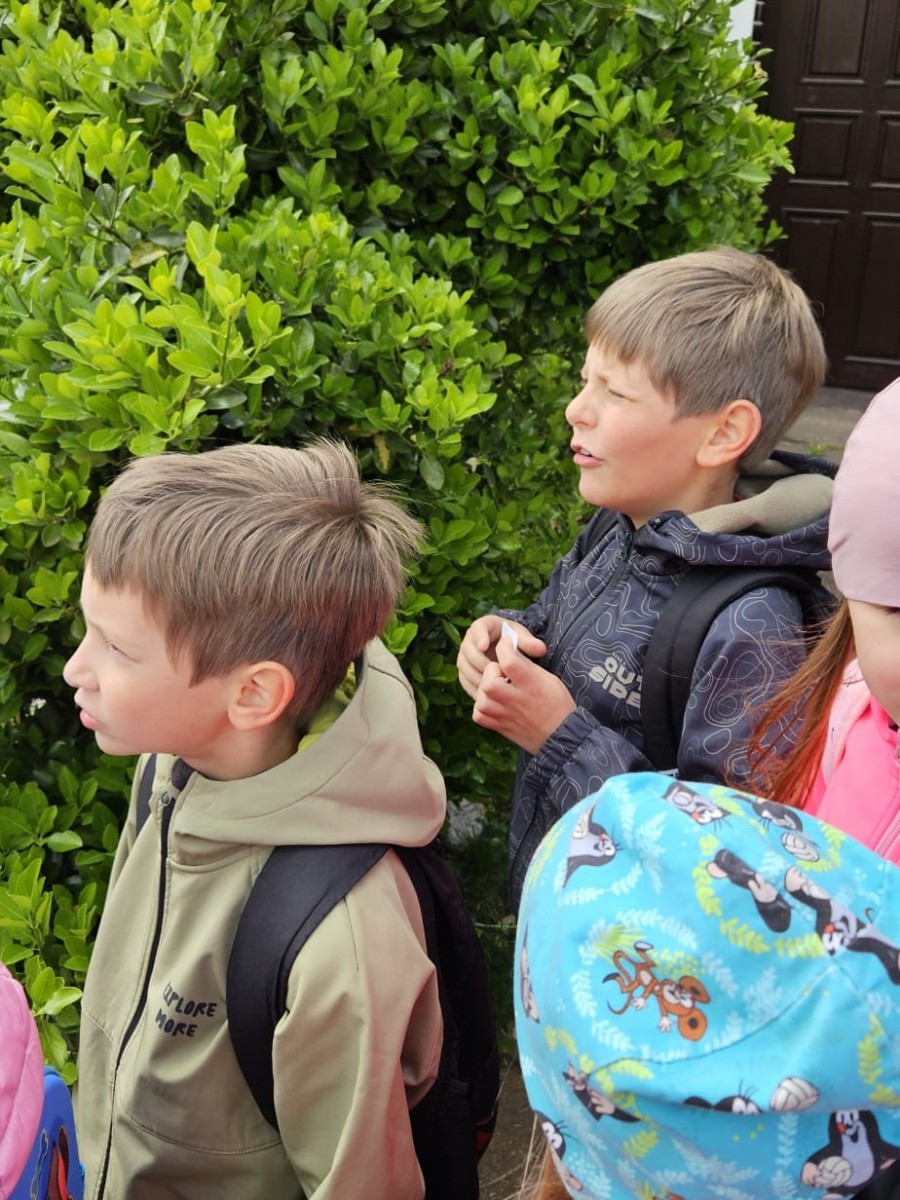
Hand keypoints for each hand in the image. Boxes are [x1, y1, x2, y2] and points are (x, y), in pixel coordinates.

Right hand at [456, 615, 545, 700]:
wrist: (507, 653)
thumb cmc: (515, 641)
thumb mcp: (523, 639)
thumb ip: (530, 643)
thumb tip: (540, 649)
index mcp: (484, 626)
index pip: (477, 628)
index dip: (479, 636)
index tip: (484, 645)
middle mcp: (470, 640)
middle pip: (468, 650)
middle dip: (480, 661)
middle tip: (495, 672)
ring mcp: (464, 657)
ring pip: (464, 667)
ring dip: (477, 676)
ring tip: (493, 684)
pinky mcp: (464, 672)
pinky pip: (464, 680)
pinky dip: (474, 687)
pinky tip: (488, 696)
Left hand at [471, 635, 574, 753]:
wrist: (562, 736)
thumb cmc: (558, 705)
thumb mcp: (549, 679)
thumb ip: (528, 666)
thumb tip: (512, 651)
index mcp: (531, 685)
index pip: (508, 661)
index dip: (504, 648)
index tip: (505, 644)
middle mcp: (516, 700)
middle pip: (489, 682)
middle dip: (491, 672)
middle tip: (500, 672)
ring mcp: (507, 716)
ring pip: (481, 700)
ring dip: (484, 690)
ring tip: (495, 687)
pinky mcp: (501, 727)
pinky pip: (479, 716)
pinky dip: (481, 708)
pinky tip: (491, 702)